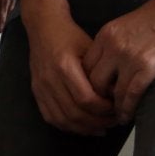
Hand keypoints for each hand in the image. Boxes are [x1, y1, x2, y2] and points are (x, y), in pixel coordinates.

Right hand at [18, 0, 114, 134]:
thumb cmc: (71, 36)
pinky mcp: (36, 91)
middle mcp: (50, 79)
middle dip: (97, 122)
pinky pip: (50, 117)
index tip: (116, 107)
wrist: (44, 27)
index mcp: (65, 66)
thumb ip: (101, 72)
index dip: (104, 109)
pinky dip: (67, 126)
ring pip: (62, 119)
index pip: (86, 99)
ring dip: (84, 128)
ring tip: (101, 128)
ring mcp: (41, 87)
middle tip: (113, 121)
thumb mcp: (90, 48)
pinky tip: (82, 126)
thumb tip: (118, 96)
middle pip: (75, 113)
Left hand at [81, 0, 154, 124]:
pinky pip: (131, 95)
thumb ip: (110, 44)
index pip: (85, 65)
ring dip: (113, 108)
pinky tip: (126, 116)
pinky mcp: (147, 67)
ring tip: (114, 117)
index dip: (87, 83)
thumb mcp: (122, 26)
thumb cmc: (154, 18)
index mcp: (104, 35)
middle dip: (97, 98)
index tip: (93, 93)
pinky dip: (127, 109)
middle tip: (102, 108)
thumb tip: (105, 68)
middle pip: (94, 81)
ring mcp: (129, 58)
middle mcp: (112, 47)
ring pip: (112, 92)